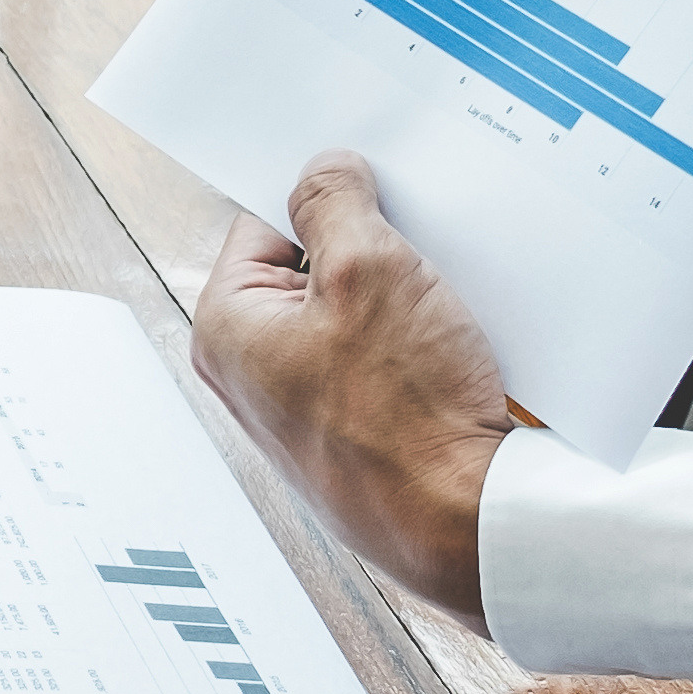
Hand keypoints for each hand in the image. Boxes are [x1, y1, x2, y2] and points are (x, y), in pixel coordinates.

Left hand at [189, 152, 517, 626]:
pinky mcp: (361, 436)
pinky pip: (386, 361)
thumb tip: (324, 169)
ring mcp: (308, 410)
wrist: (466, 524)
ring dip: (404, 290)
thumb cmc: (406, 410)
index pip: (262, 223)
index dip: (321, 194)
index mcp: (226, 329)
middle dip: (367, 242)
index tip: (370, 176)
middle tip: (418, 226)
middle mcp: (254, 374)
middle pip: (310, 268)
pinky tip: (462, 333)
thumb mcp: (367, 270)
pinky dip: (421, 338)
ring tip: (447, 283)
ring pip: (357, 315)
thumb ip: (334, 204)